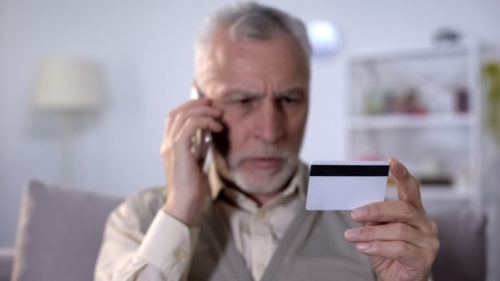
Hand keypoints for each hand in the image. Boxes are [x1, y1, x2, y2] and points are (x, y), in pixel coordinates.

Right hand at [160, 98, 222, 225]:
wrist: (185, 204)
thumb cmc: (193, 188)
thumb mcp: (198, 162)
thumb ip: (199, 147)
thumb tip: (208, 132)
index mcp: (170, 146)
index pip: (175, 118)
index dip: (189, 107)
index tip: (207, 105)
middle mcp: (167, 143)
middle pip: (177, 112)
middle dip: (196, 104)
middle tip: (213, 104)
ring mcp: (170, 145)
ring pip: (183, 115)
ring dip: (203, 111)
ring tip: (219, 116)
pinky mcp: (177, 148)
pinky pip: (190, 124)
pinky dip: (204, 121)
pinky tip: (216, 128)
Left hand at [344, 158, 438, 280]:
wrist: (398, 280)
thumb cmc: (388, 253)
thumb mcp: (378, 231)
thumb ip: (375, 218)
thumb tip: (361, 208)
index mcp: (415, 212)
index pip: (412, 189)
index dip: (402, 175)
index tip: (390, 162)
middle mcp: (426, 224)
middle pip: (402, 209)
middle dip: (375, 209)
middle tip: (354, 214)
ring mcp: (428, 242)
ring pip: (398, 230)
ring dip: (370, 233)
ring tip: (351, 236)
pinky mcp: (424, 259)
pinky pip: (399, 249)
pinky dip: (377, 247)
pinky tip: (363, 247)